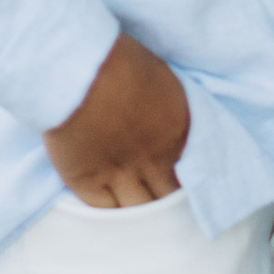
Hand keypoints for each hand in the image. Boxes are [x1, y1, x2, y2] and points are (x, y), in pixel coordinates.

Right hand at [43, 33, 188, 207]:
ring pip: (139, 210)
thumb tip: (163, 124)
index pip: (192, 170)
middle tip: (158, 202)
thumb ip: (167, 110)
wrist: (81, 71)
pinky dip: (108, 209)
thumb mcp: (160, 80)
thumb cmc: (120, 60)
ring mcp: (122, 175)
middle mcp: (155, 159)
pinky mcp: (88, 183)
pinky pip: (104, 210)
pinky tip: (108, 206)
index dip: (182, 176)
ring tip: (135, 213)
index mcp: (178, 131)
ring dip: (138, 210)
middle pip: (167, 197)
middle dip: (164, 200)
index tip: (174, 176)